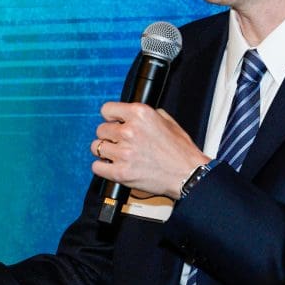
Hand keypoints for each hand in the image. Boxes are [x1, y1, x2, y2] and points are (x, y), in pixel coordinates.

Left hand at [91, 102, 208, 198]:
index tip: (114, 123)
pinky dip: (103, 168)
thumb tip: (130, 114)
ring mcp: (123, 152)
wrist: (188, 175)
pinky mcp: (121, 172)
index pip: (106, 109)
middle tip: (120, 143)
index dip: (111, 117)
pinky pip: (96, 167)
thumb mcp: (167, 121)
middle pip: (100, 129)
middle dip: (109, 136)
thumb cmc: (180, 150)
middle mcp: (129, 130)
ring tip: (117, 155)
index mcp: (140, 114)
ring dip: (105, 151)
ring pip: (96, 147)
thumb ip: (146, 115)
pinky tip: (113, 167)